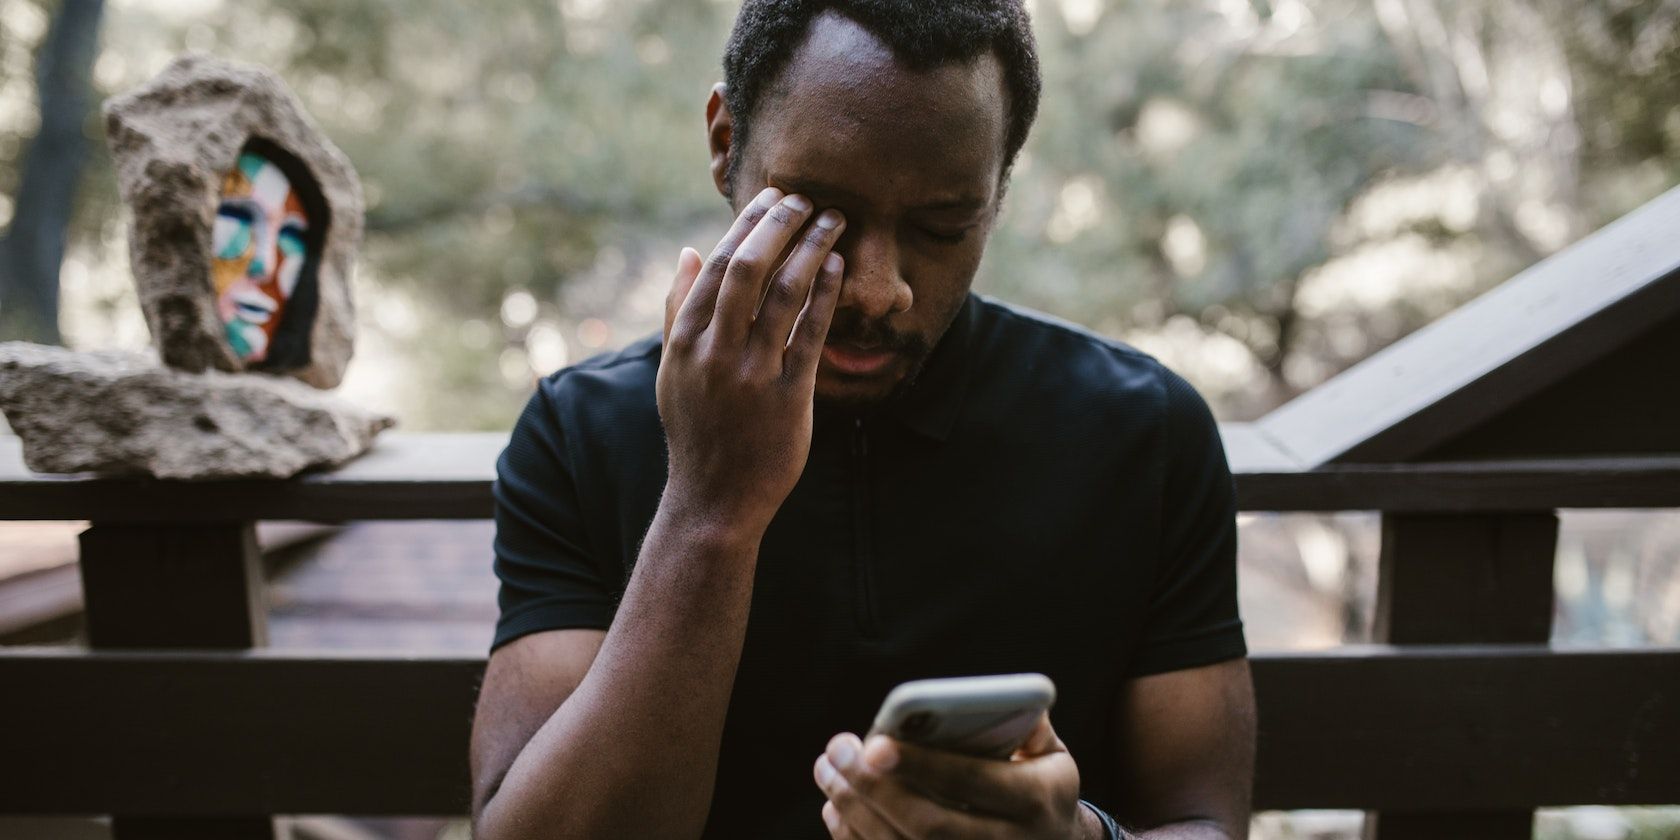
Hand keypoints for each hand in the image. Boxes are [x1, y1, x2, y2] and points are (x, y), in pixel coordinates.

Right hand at [657, 187, 846, 533]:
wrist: (713, 499)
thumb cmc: (696, 429)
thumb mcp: (672, 370)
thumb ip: (678, 309)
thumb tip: (689, 251)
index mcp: (685, 341)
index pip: (717, 265)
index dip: (747, 225)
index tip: (773, 197)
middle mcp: (715, 353)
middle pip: (748, 269)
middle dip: (780, 225)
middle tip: (807, 197)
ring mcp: (752, 376)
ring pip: (784, 295)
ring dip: (812, 250)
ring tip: (834, 222)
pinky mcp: (788, 400)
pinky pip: (811, 335)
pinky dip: (826, 295)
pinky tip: (840, 267)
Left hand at [813, 715, 1092, 839]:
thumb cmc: (1040, 785)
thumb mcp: (1049, 753)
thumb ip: (1020, 719)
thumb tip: (972, 696)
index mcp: (1035, 801)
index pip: (972, 782)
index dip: (921, 765)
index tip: (874, 743)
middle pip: (927, 825)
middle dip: (873, 787)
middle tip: (836, 750)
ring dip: (854, 809)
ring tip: (827, 770)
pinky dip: (855, 838)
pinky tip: (836, 806)